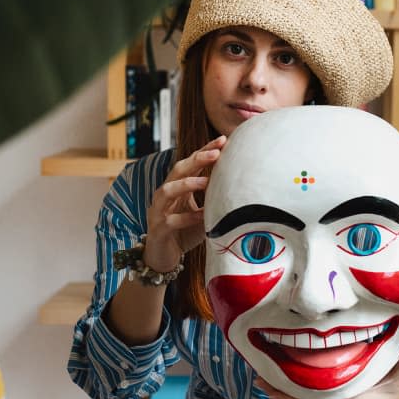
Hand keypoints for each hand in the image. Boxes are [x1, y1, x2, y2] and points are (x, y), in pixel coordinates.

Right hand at [143, 135, 226, 271]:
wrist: (162, 259)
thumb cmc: (184, 232)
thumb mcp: (201, 213)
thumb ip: (213, 199)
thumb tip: (240, 185)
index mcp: (176, 187)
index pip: (190, 163)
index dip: (204, 151)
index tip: (223, 140)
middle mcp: (165, 195)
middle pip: (177, 170)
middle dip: (196, 159)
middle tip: (216, 152)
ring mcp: (158, 212)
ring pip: (167, 191)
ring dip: (187, 184)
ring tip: (206, 182)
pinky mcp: (158, 230)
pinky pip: (170, 221)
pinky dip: (186, 218)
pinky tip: (201, 216)